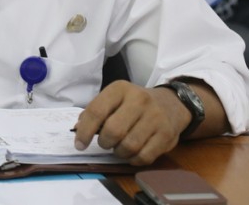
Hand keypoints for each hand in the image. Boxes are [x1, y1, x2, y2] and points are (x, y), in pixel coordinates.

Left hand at [73, 81, 190, 165]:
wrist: (171, 103)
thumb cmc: (135, 103)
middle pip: (113, 131)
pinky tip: (132, 153)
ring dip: (119, 152)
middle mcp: (139, 100)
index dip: (84, 131)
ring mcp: (155, 117)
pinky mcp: (166, 135)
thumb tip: (78, 129)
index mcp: (120, 89)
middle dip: (104, 142)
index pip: (97, 111)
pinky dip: (133, 160)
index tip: (79, 144)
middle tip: (105, 143)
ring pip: (129, 146)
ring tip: (119, 147)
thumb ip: (95, 112)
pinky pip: (144, 157)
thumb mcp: (114, 99)